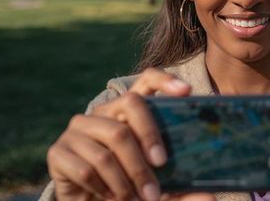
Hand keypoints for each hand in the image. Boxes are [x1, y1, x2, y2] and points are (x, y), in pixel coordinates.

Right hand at [47, 68, 215, 200]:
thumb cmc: (129, 190)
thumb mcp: (158, 189)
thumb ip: (181, 191)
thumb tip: (210, 199)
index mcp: (128, 112)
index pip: (146, 81)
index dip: (165, 80)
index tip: (186, 91)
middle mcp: (103, 112)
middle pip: (130, 105)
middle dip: (149, 135)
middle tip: (161, 165)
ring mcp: (78, 128)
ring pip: (112, 139)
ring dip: (129, 174)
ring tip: (138, 198)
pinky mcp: (59, 151)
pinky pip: (87, 166)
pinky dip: (104, 187)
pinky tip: (110, 197)